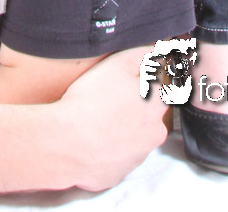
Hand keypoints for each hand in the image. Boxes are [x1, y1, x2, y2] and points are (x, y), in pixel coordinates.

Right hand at [51, 49, 167, 191]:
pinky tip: (91, 137)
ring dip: (121, 128)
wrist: (66, 143)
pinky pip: (116, 157)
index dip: (143, 82)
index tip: (127, 83)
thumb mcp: (117, 65)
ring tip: (96, 118)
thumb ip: (143, 56)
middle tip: (107, 99)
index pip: (161, 90)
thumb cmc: (90, 102)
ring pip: (133, 137)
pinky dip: (108, 148)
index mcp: (155, 107)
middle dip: (133, 106)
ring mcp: (135, 158)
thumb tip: (158, 53)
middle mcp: (152, 135)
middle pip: (148, 115)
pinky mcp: (117, 174)